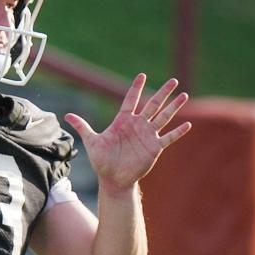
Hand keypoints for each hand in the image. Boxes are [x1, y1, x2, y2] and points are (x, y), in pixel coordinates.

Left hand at [63, 73, 191, 192]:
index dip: (136, 88)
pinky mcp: (154, 147)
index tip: (142, 75)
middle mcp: (137, 125)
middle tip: (173, 81)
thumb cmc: (102, 160)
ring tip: (184, 95)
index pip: (131, 100)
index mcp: (123, 121)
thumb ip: (83, 127)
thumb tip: (67, 115)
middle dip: (163, 93)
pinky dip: (177, 132)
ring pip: (163, 117)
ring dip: (174, 107)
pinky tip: (187, 124)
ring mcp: (147, 135)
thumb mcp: (92, 141)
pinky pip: (168, 138)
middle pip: (152, 105)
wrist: (112, 178)